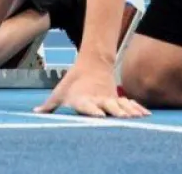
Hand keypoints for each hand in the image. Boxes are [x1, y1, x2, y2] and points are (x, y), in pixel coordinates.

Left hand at [34, 60, 148, 117]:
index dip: (93, 110)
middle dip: (116, 113)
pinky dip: (137, 108)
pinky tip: (145, 115)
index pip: (88, 105)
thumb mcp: (59, 92)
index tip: (99, 115)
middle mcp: (98, 99)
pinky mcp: (117, 98)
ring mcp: (109, 98)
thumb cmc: (73, 81)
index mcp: (83, 99)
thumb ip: (49, 105)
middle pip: (108, 106)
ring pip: (121, 105)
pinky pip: (129, 104)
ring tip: (138, 119)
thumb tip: (35, 112)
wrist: (92, 63)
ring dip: (129, 112)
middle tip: (124, 119)